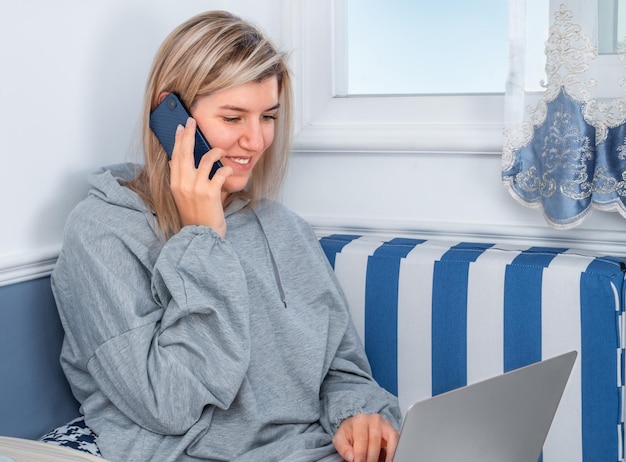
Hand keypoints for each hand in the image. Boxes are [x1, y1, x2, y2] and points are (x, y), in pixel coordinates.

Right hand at [169, 117, 231, 236]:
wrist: (202, 236)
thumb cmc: (195, 217)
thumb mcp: (181, 197)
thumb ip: (179, 178)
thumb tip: (174, 161)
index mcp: (175, 184)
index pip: (175, 156)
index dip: (177, 140)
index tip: (180, 127)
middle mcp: (183, 184)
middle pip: (185, 152)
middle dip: (189, 134)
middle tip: (192, 122)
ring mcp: (197, 188)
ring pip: (206, 159)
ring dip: (216, 151)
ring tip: (222, 150)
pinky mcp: (211, 193)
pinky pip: (220, 173)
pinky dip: (227, 169)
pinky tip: (229, 170)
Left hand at [333, 413, 398, 461]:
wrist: (357, 425)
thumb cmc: (350, 433)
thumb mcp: (340, 438)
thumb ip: (343, 448)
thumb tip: (351, 457)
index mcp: (359, 420)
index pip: (361, 439)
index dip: (361, 455)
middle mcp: (374, 419)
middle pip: (375, 441)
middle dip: (371, 458)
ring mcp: (385, 424)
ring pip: (389, 440)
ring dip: (386, 455)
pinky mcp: (392, 430)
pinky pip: (396, 440)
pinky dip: (394, 452)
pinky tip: (389, 460)